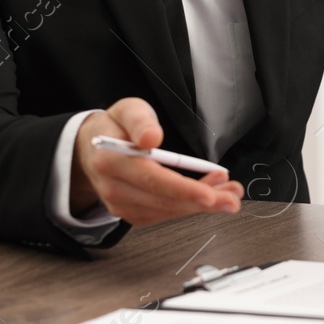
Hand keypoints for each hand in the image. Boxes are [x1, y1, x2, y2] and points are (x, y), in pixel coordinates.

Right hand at [70, 97, 242, 224]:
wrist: (90, 149)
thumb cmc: (114, 127)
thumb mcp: (127, 110)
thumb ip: (140, 120)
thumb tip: (152, 137)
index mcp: (112, 160)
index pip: (151, 179)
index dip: (182, 189)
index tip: (209, 194)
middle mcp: (115, 187)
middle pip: (164, 200)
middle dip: (203, 201)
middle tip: (233, 197)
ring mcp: (121, 204)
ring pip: (168, 210)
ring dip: (201, 204)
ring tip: (228, 193)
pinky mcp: (131, 212)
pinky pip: (164, 214)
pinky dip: (189, 206)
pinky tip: (209, 195)